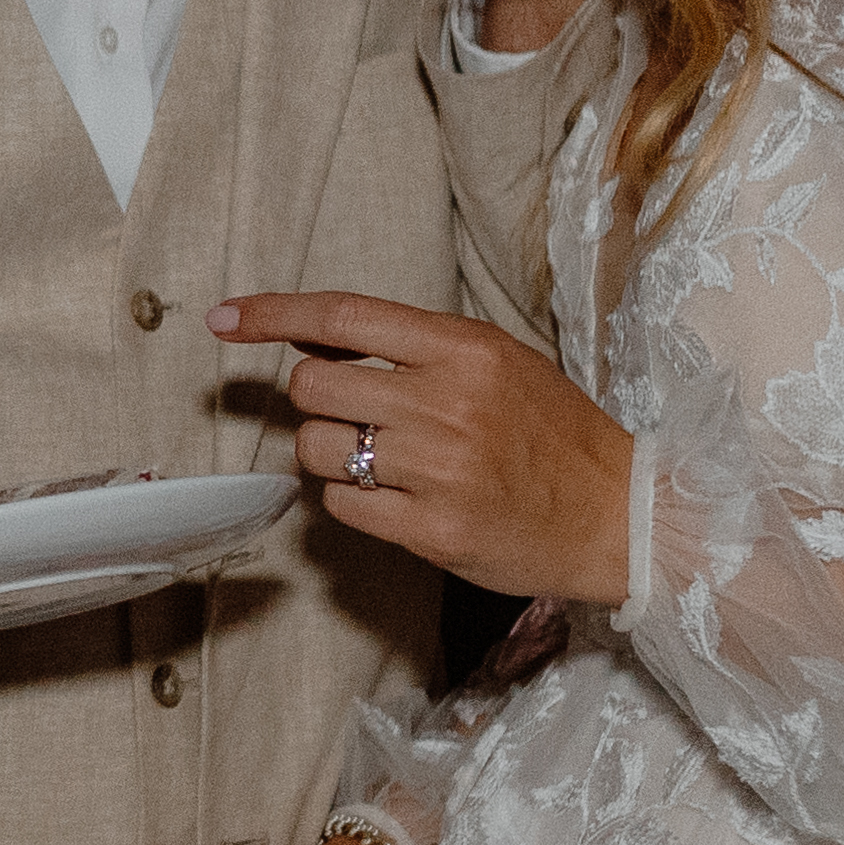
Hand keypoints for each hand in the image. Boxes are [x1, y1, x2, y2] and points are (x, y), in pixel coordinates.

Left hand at [220, 288, 636, 605]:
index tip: (224, 319)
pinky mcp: (431, 530)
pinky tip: (398, 500)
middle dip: (316, 403)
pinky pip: (342, 507)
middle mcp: (446, 403)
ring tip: (384, 463)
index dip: (272, 314)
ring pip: (317, 450)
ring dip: (332, 456)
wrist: (619, 515)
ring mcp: (436, 470)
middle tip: (355, 417)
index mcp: (464, 350)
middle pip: (312, 388)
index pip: (343, 317)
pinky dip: (355, 502)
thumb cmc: (556, 436)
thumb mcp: (499, 364)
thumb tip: (318, 343)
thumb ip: (417, 349)